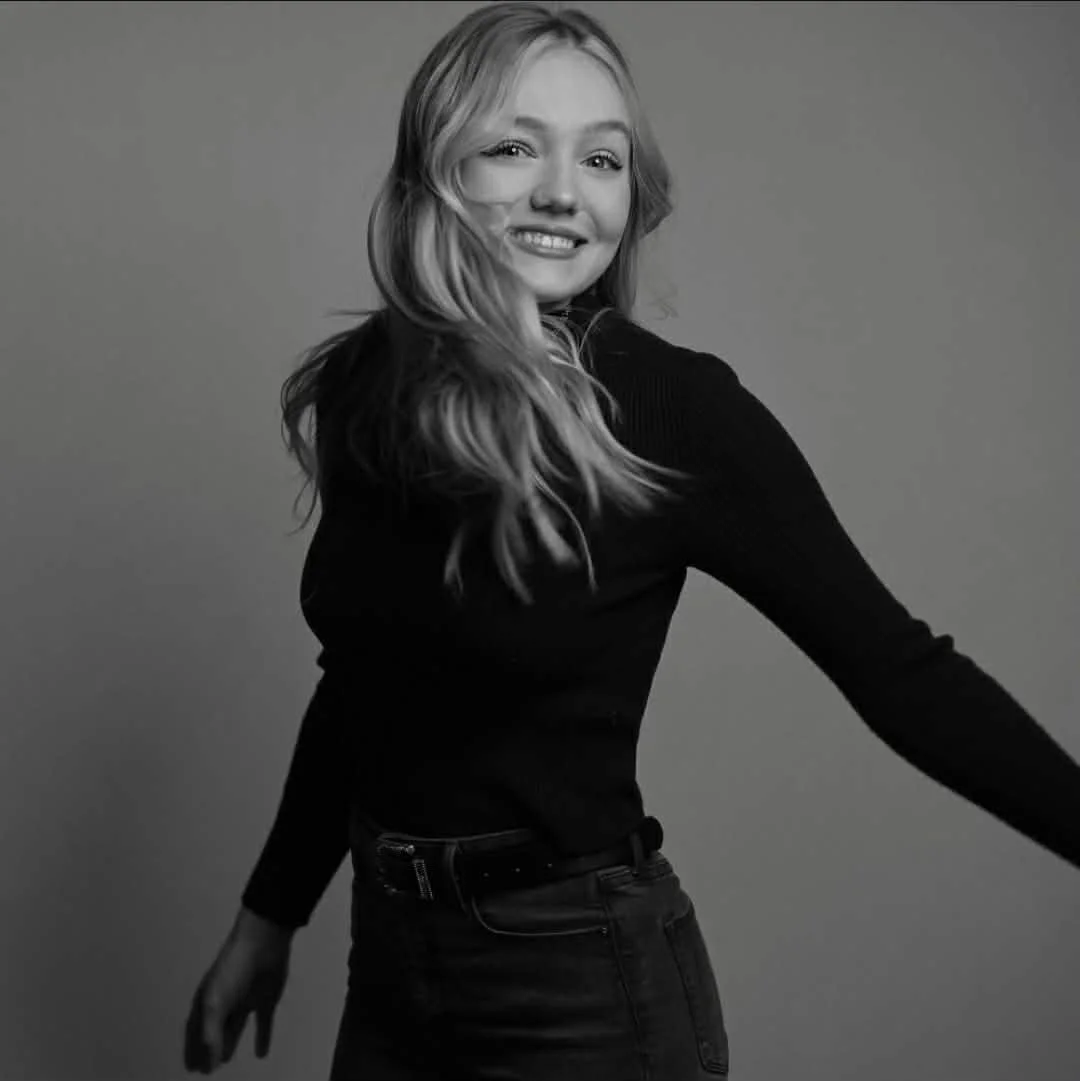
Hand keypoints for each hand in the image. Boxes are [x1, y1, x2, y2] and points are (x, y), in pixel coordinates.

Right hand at [182, 909, 292, 1073]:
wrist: (264, 941)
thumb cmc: (233, 969)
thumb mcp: (216, 1004)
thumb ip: (211, 1035)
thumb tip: (210, 1065)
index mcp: (207, 1001)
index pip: (196, 1031)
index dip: (192, 1050)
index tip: (191, 1069)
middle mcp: (225, 1002)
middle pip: (214, 1031)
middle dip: (208, 1049)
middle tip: (206, 1069)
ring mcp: (245, 1000)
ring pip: (234, 1028)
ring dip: (229, 1043)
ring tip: (224, 1060)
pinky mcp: (266, 1000)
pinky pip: (263, 1024)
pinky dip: (262, 1038)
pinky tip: (262, 1053)